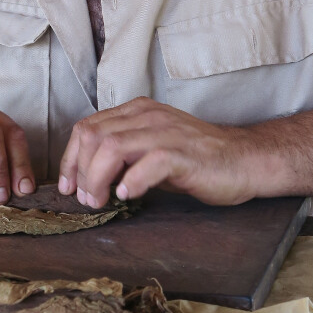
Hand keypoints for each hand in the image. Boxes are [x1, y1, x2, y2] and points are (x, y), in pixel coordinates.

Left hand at [58, 97, 261, 207]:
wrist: (244, 160)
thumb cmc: (197, 159)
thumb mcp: (152, 149)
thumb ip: (123, 154)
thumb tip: (88, 177)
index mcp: (138, 112)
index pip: (88, 127)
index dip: (70, 158)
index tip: (69, 185)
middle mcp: (148, 116)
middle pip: (94, 136)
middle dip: (80, 171)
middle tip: (86, 198)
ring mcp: (166, 133)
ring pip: (113, 148)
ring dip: (98, 179)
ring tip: (101, 200)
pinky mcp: (183, 154)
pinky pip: (148, 164)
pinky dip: (131, 182)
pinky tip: (128, 196)